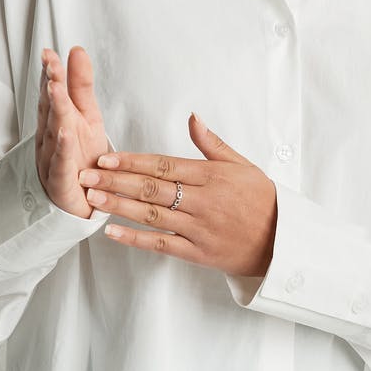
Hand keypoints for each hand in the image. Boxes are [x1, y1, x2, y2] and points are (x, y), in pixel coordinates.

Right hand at [35, 46, 110, 218]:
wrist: (84, 203)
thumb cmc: (83, 159)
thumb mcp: (87, 117)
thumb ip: (81, 85)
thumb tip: (76, 50)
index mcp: (57, 121)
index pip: (52, 93)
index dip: (51, 73)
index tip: (50, 54)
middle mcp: (51, 138)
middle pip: (51, 108)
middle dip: (51, 85)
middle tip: (51, 63)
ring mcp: (53, 160)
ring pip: (53, 132)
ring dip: (54, 110)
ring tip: (55, 88)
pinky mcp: (60, 183)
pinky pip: (61, 165)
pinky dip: (62, 150)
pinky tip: (65, 133)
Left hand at [77, 112, 277, 279]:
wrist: (285, 242)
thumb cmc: (262, 200)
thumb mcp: (242, 165)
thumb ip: (213, 144)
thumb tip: (193, 117)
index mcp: (212, 176)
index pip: (164, 165)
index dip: (132, 161)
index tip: (105, 158)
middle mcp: (204, 201)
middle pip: (152, 188)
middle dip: (116, 181)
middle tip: (85, 175)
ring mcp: (200, 229)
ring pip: (153, 215)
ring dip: (119, 206)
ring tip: (93, 197)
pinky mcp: (200, 254)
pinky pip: (163, 245)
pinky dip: (136, 239)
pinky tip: (112, 232)